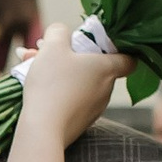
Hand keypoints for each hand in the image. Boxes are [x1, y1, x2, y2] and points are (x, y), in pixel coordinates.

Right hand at [14, 31, 134, 148]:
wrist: (44, 129)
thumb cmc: (52, 84)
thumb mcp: (52, 47)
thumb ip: (58, 32)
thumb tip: (62, 32)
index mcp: (107, 69)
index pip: (129, 59)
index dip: (117, 50)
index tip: (99, 46)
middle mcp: (106, 90)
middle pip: (96, 69)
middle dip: (72, 58)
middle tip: (46, 53)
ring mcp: (95, 109)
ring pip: (82, 84)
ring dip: (62, 74)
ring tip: (33, 68)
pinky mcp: (82, 123)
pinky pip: (74, 100)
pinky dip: (60, 93)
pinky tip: (38, 90)